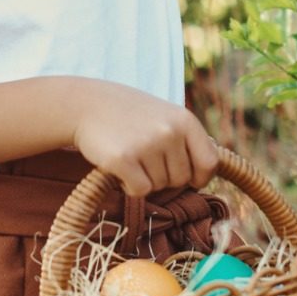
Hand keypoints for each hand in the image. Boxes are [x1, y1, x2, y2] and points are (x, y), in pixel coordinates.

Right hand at [71, 82, 219, 199]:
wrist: (86, 104)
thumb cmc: (130, 115)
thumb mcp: (165, 116)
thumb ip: (187, 140)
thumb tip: (207, 175)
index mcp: (185, 120)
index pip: (209, 162)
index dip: (200, 177)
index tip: (188, 179)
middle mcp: (169, 131)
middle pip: (181, 179)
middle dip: (164, 176)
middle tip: (144, 157)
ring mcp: (147, 145)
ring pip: (159, 186)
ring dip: (144, 179)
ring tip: (130, 155)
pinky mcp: (123, 159)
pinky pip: (139, 191)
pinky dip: (129, 186)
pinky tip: (120, 167)